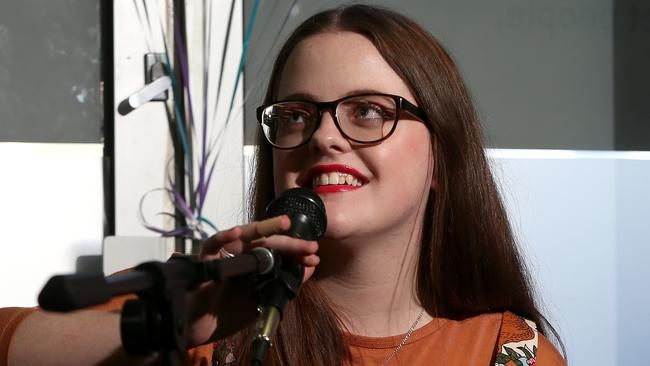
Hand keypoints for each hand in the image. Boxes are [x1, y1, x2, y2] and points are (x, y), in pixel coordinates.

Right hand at [185, 215, 319, 346]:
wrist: (199, 328)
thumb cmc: (227, 311)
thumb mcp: (261, 299)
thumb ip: (283, 283)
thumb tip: (310, 268)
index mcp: (253, 262)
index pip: (278, 251)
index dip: (296, 252)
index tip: (314, 255)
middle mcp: (239, 254)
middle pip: (265, 241)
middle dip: (289, 242)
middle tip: (310, 245)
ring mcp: (223, 255)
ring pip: (242, 235)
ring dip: (263, 228)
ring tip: (284, 223)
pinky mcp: (204, 261)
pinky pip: (211, 245)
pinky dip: (223, 237)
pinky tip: (237, 232)